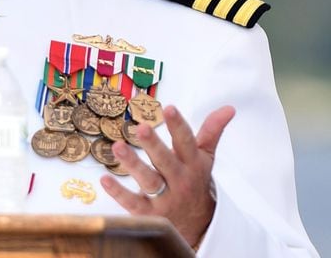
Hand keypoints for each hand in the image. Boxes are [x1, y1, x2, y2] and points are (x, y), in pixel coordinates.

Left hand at [100, 105, 234, 247]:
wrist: (199, 226)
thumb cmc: (195, 182)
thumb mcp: (205, 157)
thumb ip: (212, 132)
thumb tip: (229, 108)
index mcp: (192, 164)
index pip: (186, 142)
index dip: (178, 125)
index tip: (169, 108)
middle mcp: (179, 180)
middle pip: (165, 161)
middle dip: (154, 145)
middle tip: (141, 128)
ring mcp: (165, 198)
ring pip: (149, 181)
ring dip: (133, 164)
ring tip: (117, 146)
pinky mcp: (149, 215)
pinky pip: (133, 203)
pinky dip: (119, 193)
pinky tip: (104, 179)